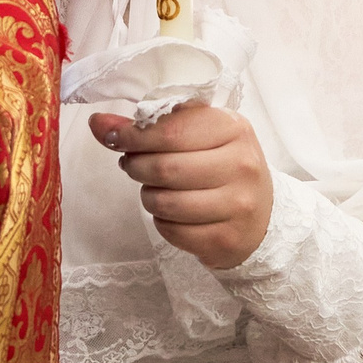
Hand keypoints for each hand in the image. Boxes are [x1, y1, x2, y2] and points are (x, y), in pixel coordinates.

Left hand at [91, 105, 272, 269]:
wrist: (263, 218)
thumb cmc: (223, 166)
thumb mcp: (199, 135)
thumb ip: (151, 126)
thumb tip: (99, 122)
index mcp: (233, 128)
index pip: (170, 130)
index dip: (131, 134)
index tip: (109, 136)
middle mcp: (241, 165)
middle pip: (164, 168)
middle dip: (135, 166)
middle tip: (132, 165)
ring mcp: (237, 205)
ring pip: (164, 202)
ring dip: (148, 196)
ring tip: (156, 189)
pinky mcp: (225, 239)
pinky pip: (171, 231)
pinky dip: (161, 222)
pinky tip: (173, 213)